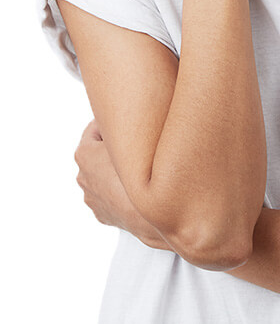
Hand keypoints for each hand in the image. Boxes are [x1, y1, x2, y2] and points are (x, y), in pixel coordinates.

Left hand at [74, 119, 170, 249]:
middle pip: (96, 153)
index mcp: (84, 154)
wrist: (149, 213)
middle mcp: (83, 176)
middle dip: (112, 147)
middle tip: (132, 142)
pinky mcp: (103, 213)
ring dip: (114, 170)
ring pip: (102, 175)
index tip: (123, 122)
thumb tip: (133, 113)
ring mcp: (92, 197)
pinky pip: (109, 194)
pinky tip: (134, 186)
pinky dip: (118, 189)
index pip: (94, 128)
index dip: (110, 123)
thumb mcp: (132, 138)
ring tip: (135, 166)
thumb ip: (126, 126)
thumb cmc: (140, 173)